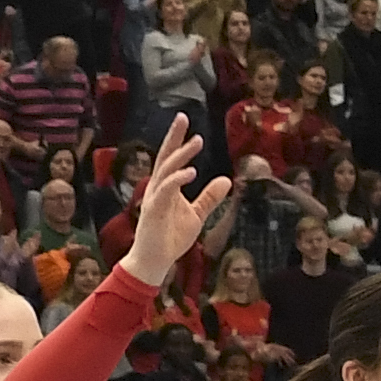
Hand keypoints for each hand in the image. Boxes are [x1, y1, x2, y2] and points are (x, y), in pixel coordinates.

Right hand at [115, 122, 239, 293]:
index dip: (178, 140)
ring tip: (197, 141)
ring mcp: (154, 199)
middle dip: (174, 137)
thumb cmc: (170, 238)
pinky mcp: (153, 211)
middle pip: (165, 157)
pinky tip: (192, 171)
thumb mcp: (196, 215)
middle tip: (183, 117)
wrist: (154, 263)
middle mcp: (158, 188)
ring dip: (181, 155)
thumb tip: (227, 180)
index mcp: (166, 187)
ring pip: (166, 170)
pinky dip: (177, 179)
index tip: (185, 121)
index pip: (171, 158)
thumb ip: (210, 197)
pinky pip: (165, 191)